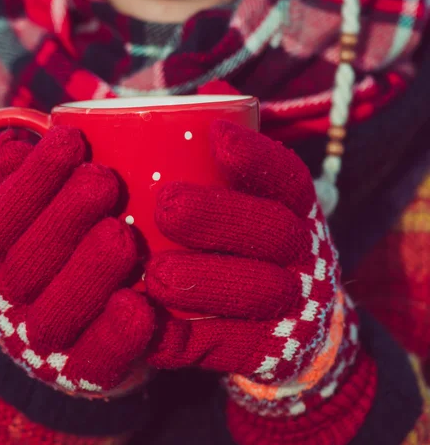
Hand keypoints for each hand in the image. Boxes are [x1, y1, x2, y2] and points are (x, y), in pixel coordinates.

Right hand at [0, 127, 153, 397]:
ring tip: (125, 235)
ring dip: (89, 272)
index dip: (30, 181)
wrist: (68, 333)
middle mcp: (4, 304)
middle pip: (25, 266)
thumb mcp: (38, 215)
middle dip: (64, 218)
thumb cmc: (58, 253)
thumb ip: (26, 180)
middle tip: (104, 180)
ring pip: (55, 315)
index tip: (71, 140)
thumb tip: (12, 141)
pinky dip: (115, 337)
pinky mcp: (81, 377)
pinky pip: (95, 363)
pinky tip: (140, 307)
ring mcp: (40, 347)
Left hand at [145, 121, 358, 402]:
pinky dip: (183, 340)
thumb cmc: (251, 244)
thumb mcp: (252, 196)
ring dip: (205, 281)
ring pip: (257, 293)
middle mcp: (300, 255)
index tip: (215, 133)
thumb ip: (233, 149)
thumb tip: (209, 90)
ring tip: (154, 274)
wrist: (296, 331)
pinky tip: (145, 324)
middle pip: (274, 233)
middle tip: (166, 204)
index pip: (288, 178)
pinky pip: (225, 349)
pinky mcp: (264, 354)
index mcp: (293, 211)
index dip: (257, 156)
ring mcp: (288, 307)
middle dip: (221, 216)